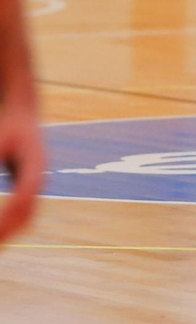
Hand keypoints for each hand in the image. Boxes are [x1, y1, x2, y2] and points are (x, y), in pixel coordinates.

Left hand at [0, 96, 45, 244]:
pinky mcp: (31, 184)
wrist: (23, 111)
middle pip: (28, 211)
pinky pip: (23, 210)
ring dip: (9, 231)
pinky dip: (10, 224)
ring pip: (27, 214)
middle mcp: (40, 174)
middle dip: (7, 231)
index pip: (24, 194)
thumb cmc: (8, 123)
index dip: (8, 214)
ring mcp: (38, 180)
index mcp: (36, 162)